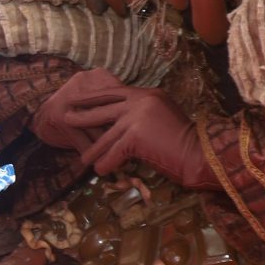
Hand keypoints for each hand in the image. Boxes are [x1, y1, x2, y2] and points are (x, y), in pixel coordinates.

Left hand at [31, 68, 210, 184]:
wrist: (200, 153)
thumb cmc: (184, 140)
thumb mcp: (162, 116)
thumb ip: (142, 112)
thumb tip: (120, 119)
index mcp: (147, 94)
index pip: (113, 93)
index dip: (93, 97)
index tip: (77, 101)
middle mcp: (140, 101)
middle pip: (103, 109)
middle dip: (82, 116)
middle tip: (65, 118)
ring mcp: (136, 116)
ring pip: (106, 136)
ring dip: (93, 150)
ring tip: (82, 159)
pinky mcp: (134, 135)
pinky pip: (113, 152)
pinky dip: (107, 164)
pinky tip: (100, 171)